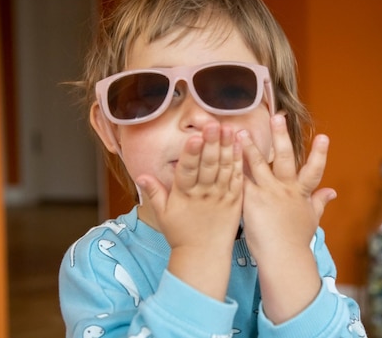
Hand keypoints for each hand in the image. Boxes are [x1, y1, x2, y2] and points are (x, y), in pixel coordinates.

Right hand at [136, 122, 242, 299]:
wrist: (203, 256)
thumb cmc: (181, 234)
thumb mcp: (162, 214)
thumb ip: (153, 192)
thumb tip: (140, 175)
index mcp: (184, 195)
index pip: (187, 170)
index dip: (190, 154)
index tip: (194, 137)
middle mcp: (204, 194)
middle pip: (208, 165)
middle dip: (211, 144)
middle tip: (214, 124)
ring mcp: (221, 196)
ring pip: (224, 169)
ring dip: (227, 147)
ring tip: (228, 128)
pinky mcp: (235, 200)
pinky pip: (237, 178)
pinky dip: (238, 162)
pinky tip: (240, 145)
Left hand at [238, 114, 335, 321]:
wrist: (283, 258)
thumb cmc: (297, 242)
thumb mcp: (312, 220)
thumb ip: (319, 202)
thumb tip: (333, 192)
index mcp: (300, 193)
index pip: (313, 169)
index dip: (319, 153)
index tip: (323, 135)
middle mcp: (285, 189)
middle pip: (285, 158)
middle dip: (281, 137)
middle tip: (278, 117)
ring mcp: (268, 193)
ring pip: (259, 165)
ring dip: (249, 147)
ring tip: (241, 130)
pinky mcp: (251, 201)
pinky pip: (240, 180)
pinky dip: (232, 168)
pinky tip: (224, 157)